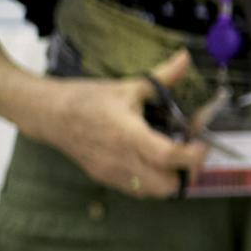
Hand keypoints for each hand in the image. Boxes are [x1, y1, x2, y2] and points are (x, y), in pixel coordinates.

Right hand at [38, 50, 207, 198]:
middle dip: (185, 173)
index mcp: (127, 135)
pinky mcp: (104, 177)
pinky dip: (151, 180)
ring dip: (168, 179)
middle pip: (165, 186)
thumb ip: (163, 77)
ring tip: (172, 157)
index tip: (202, 144)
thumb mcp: (128, 85)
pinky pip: (136, 189)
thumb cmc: (87, 99)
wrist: (48, 114)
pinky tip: (152, 160)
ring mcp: (111, 172)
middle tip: (190, 153)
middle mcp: (120, 159)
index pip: (168, 156)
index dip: (193, 156)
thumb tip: (185, 58)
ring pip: (152, 192)